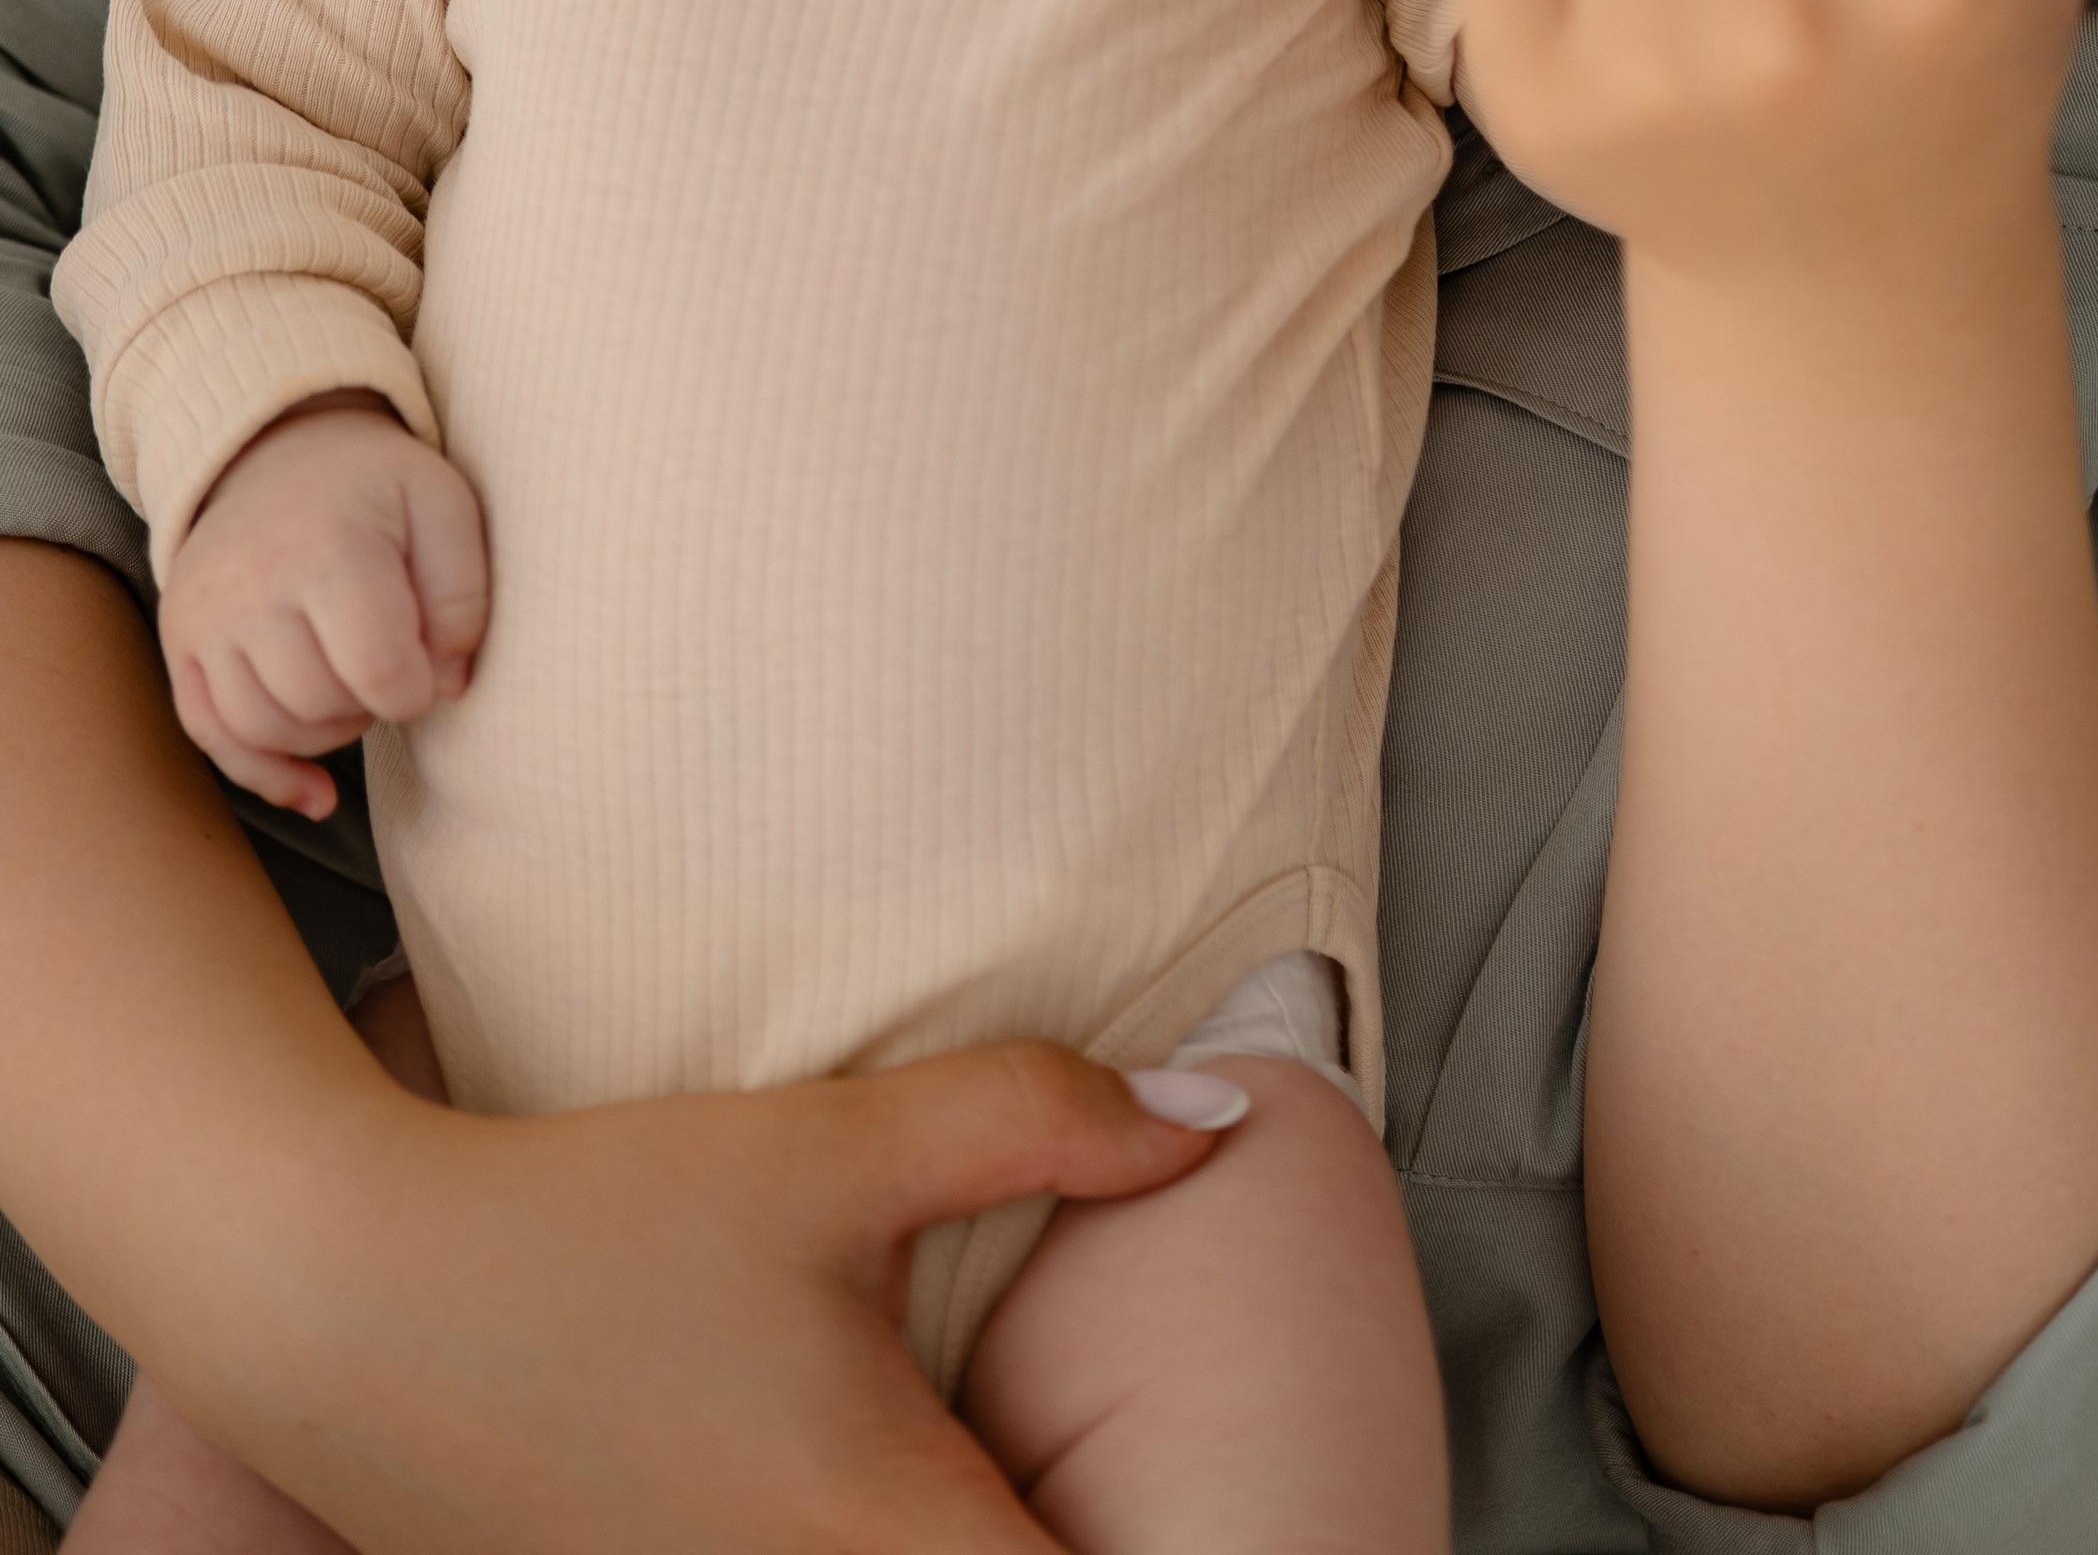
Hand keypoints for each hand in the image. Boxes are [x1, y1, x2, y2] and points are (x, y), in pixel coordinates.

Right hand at [158, 397, 488, 817]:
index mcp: (329, 549)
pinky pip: (210, 736)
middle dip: (372, 706)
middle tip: (391, 664)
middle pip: (319, 704)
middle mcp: (252, 587)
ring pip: (264, 728)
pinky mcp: (179, 642)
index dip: (418, 689)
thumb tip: (450, 686)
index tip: (432, 666)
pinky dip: (263, 774)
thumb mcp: (445, 506)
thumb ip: (463, 597)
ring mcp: (204, 618)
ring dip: (324, 735)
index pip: (378, 670)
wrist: (277, 450)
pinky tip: (315, 792)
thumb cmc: (376, 485)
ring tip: (355, 689)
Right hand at [184, 1043, 1237, 1554]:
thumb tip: (1218, 1112)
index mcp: (889, 1533)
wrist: (352, 1300)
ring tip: (951, 1458)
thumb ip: (1044, 1114)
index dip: (1144, 1547)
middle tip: (1085, 1473)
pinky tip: (831, 1482)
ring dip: (955, 1532)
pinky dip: (846, 1543)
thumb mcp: (837, 1143)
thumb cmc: (596, 1221)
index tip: (1182, 1502)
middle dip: (1050, 1530)